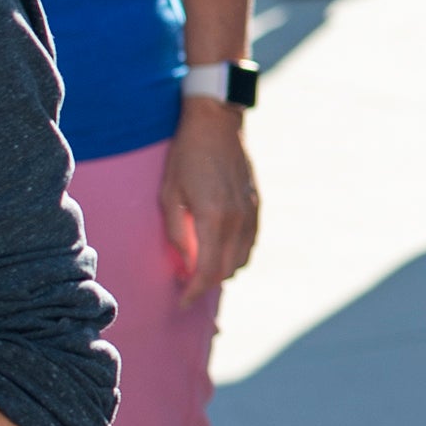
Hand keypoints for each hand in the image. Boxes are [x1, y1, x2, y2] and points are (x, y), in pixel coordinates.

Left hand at [159, 98, 258, 301]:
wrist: (216, 124)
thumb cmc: (186, 156)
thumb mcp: (169, 194)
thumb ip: (176, 232)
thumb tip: (183, 260)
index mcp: (213, 219)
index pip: (207, 270)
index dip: (194, 291)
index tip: (182, 301)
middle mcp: (237, 220)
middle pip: (226, 270)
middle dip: (206, 284)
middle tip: (187, 285)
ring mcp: (251, 213)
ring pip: (242, 259)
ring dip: (222, 270)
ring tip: (202, 267)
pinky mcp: (256, 205)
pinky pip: (250, 242)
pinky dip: (237, 254)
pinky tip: (221, 250)